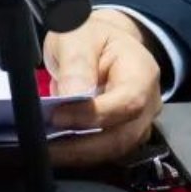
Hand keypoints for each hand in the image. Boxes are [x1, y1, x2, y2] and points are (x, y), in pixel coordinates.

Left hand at [42, 10, 162, 166]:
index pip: (126, 103)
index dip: (93, 115)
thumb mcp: (77, 36)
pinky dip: (76, 154)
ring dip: (75, 155)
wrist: (100, 43)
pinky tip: (51, 150)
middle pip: (120, 137)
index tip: (57, 116)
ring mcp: (137, 125)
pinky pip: (102, 153)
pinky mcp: (121, 138)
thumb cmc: (90, 37)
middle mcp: (148, 105)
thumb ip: (76, 65)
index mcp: (142, 73)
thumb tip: (71, 99)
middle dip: (79, 146)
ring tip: (42, 150)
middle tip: (43, 145)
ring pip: (111, 151)